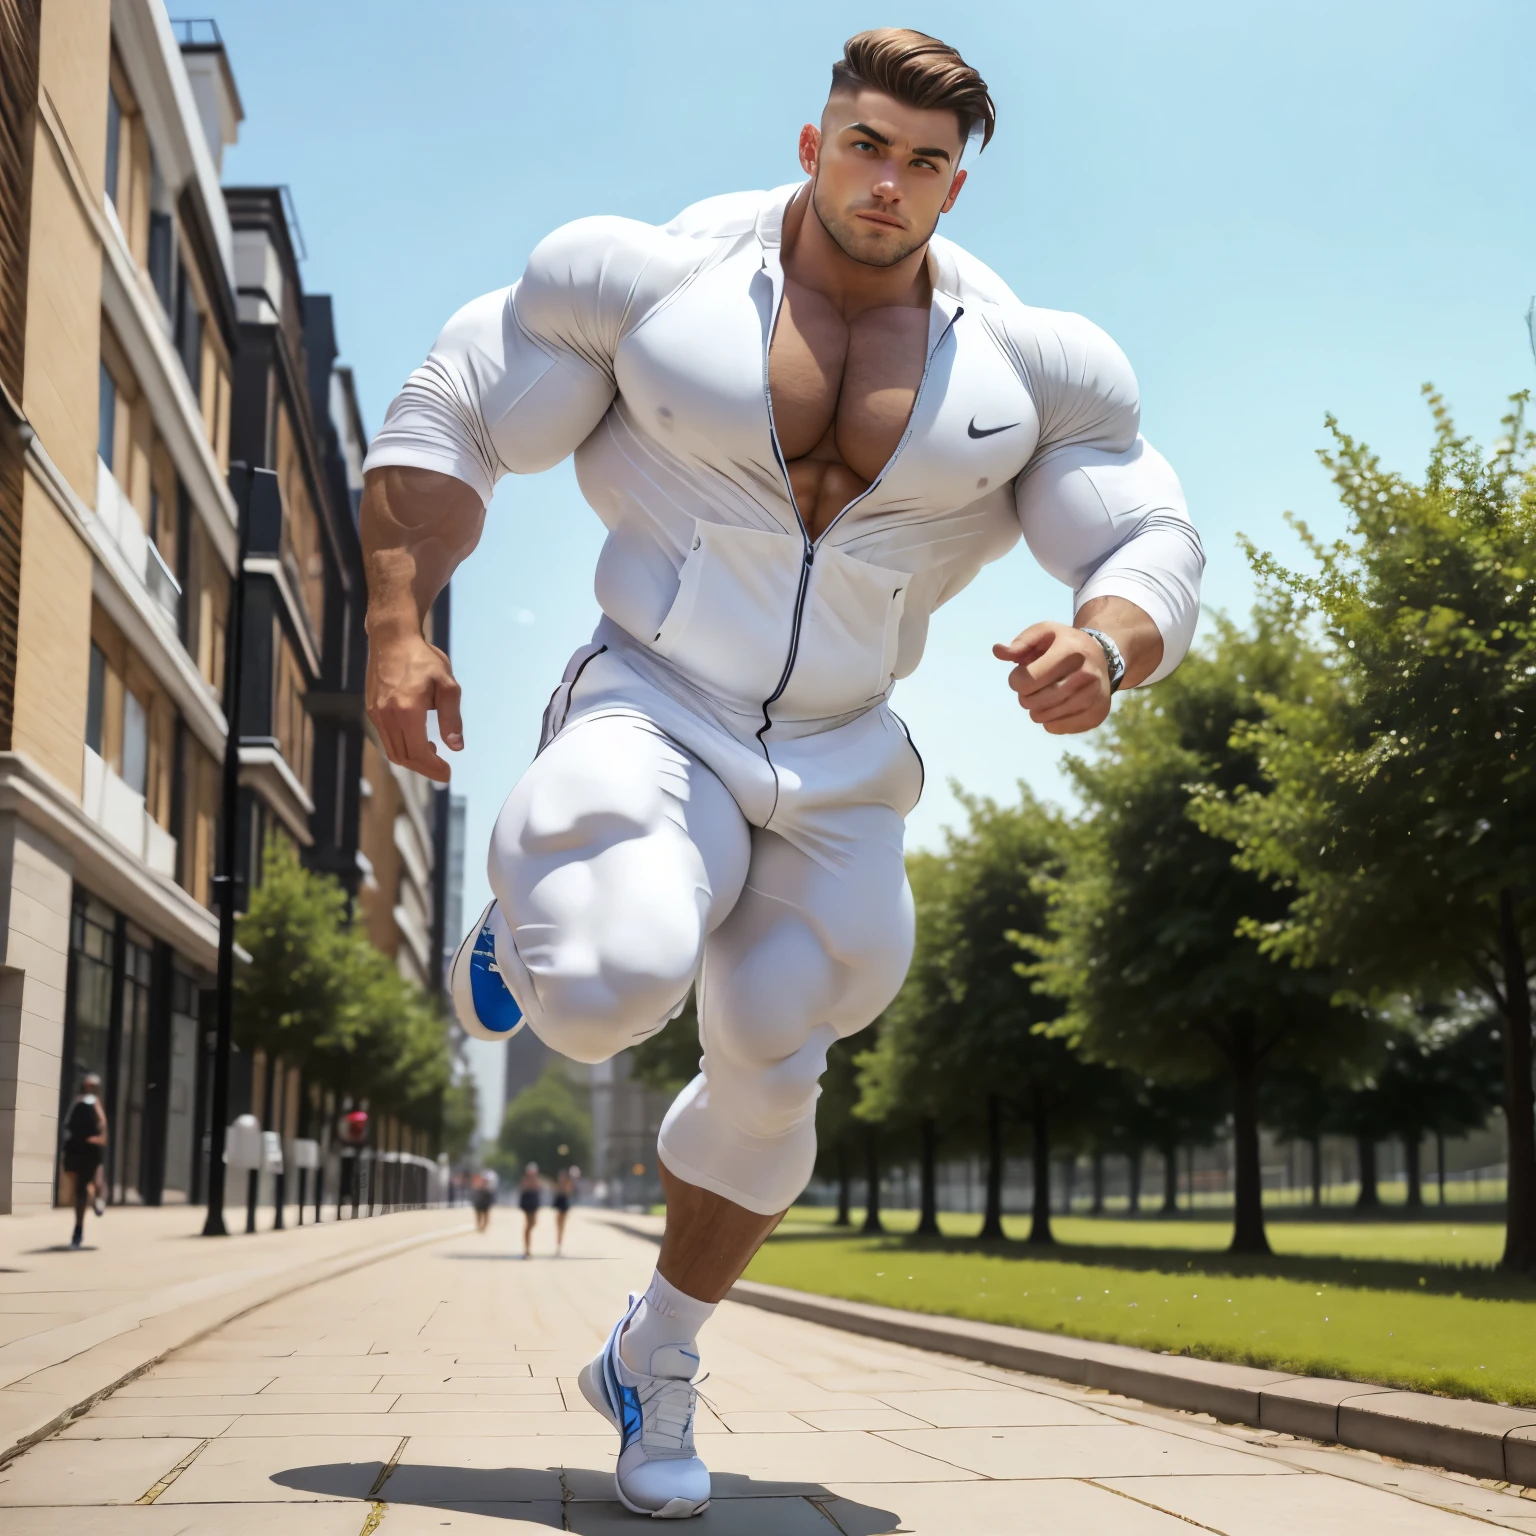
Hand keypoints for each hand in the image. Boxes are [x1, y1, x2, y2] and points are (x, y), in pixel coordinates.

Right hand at [366, 628, 463, 782]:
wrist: (392, 639)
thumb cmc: (423, 659)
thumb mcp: (447, 685)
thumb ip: (451, 718)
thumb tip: (456, 746)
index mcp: (406, 711)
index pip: (418, 752)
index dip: (433, 768)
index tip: (447, 774)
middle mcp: (386, 716)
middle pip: (404, 757)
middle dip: (424, 768)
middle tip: (442, 771)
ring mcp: (375, 713)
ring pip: (392, 750)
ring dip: (412, 759)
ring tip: (432, 755)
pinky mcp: (371, 709)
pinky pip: (386, 738)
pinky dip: (401, 746)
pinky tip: (416, 739)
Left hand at [993, 621, 1111, 734]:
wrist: (1103, 657)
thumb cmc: (1065, 645)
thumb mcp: (1044, 633)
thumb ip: (1020, 643)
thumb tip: (997, 650)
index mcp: (1071, 651)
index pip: (1027, 680)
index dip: (1015, 680)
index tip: (1021, 675)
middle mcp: (1086, 674)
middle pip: (1033, 702)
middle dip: (1024, 696)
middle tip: (1032, 687)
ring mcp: (1094, 696)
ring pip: (1043, 718)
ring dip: (1035, 709)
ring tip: (1042, 696)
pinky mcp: (1097, 714)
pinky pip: (1056, 728)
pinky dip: (1048, 720)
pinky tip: (1054, 707)